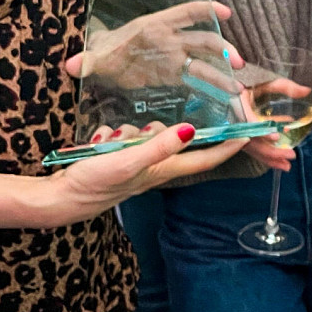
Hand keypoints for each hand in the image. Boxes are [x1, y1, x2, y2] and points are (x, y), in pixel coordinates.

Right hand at [52, 122, 247, 221]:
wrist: (60, 199)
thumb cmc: (95, 183)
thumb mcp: (128, 161)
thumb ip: (158, 146)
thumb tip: (190, 130)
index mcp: (164, 169)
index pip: (205, 157)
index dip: (228, 145)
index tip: (251, 132)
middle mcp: (156, 167)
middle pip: (181, 143)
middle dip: (183, 129)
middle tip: (185, 112)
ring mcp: (138, 163)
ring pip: (150, 135)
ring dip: (133, 131)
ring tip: (110, 139)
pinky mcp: (121, 159)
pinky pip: (127, 138)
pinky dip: (115, 136)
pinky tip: (98, 141)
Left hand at [63, 0, 243, 93]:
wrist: (105, 60)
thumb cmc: (105, 52)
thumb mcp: (96, 56)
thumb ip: (87, 61)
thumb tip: (71, 65)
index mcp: (156, 26)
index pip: (185, 13)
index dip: (206, 10)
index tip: (225, 13)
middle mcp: (171, 39)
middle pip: (203, 40)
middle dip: (223, 49)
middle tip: (238, 65)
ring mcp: (176, 57)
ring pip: (205, 61)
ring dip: (222, 71)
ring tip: (237, 88)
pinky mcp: (175, 74)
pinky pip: (197, 77)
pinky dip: (212, 84)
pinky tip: (226, 95)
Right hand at [233, 75, 311, 171]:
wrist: (229, 88)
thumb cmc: (248, 82)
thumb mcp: (266, 82)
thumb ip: (285, 87)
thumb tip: (306, 91)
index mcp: (239, 105)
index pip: (249, 121)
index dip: (262, 130)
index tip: (276, 137)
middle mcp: (236, 121)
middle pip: (252, 141)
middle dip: (271, 151)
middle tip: (291, 155)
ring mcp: (237, 130)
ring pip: (251, 148)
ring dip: (269, 158)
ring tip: (286, 165)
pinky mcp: (240, 136)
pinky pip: (251, 148)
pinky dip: (265, 154)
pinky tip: (279, 158)